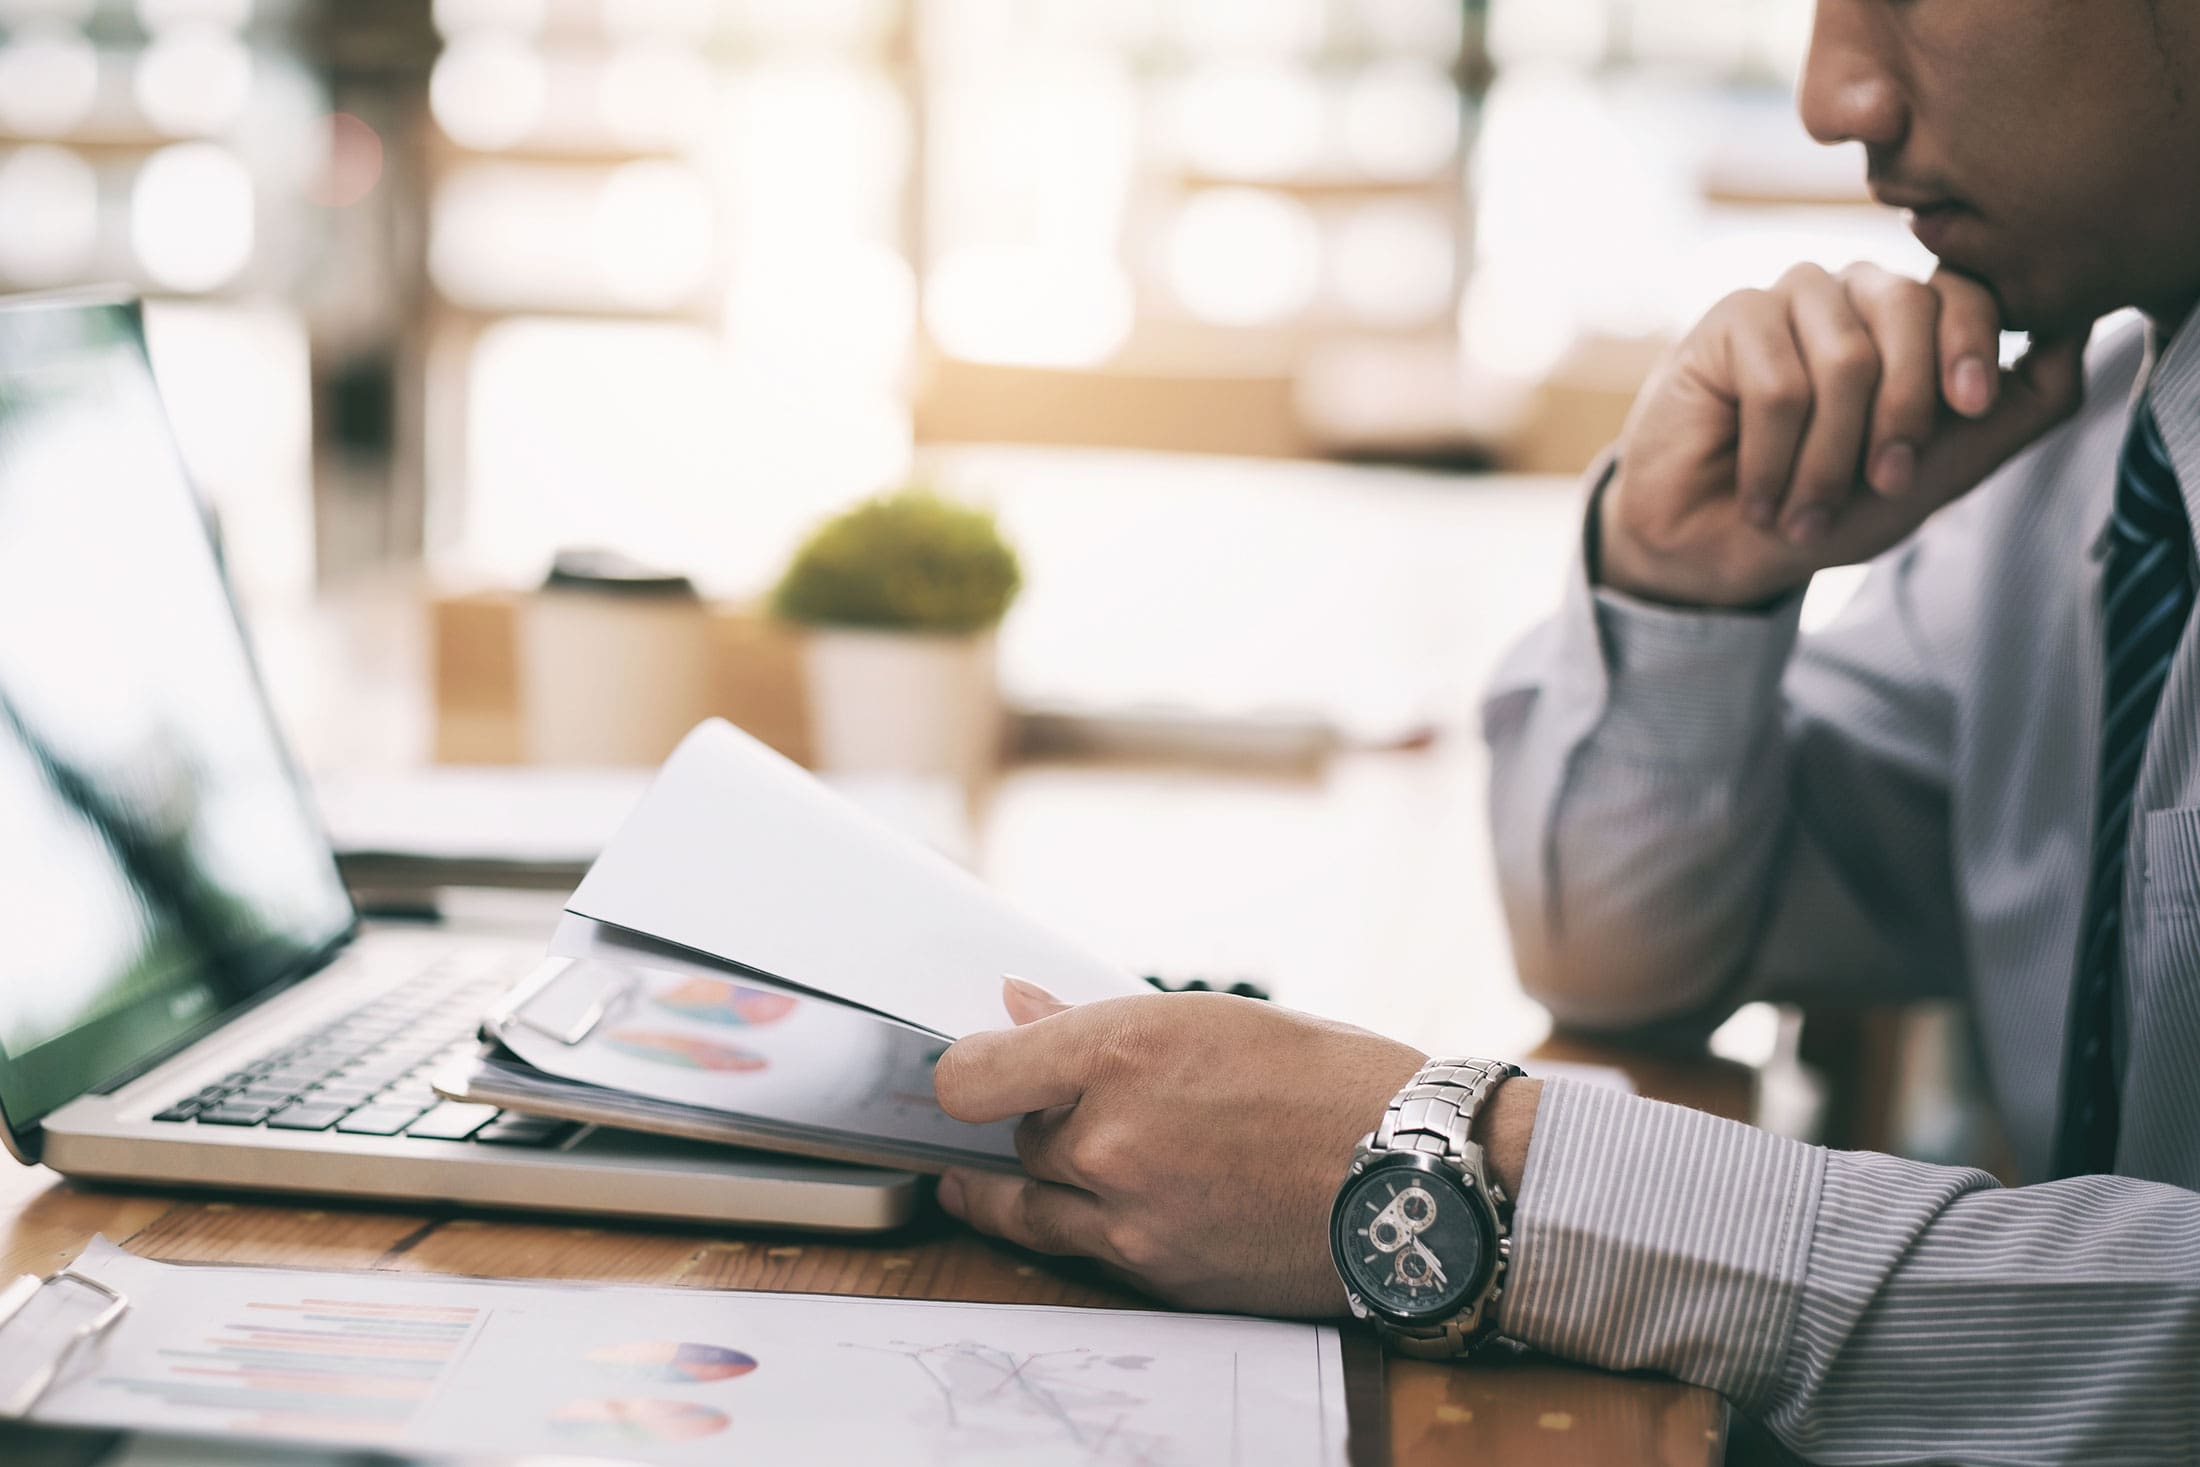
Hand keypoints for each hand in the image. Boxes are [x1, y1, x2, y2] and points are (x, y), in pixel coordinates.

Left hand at [931, 979, 1425, 1315]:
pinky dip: (1094, 1225)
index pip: (970, 1078)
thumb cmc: (1332, 1079)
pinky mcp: (1160, 1276)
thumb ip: (1098, 1024)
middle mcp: (1110, 1141)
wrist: (1416, 1177)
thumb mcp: (1213, 1019)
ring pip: (1033, 1207)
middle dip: (1036, 1122)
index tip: (975, 1071)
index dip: (962, 1073)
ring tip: (1042, 1168)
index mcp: (1120, 1054)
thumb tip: (1019, 1008)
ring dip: (1036, 1183)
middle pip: (1014, 1140)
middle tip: (1062, 1107)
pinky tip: (1124, 1202)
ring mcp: (1131, 1220)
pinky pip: (1090, 1250)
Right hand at [1600, 262, 2090, 607]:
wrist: (1717, 552)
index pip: (1964, 291)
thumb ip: (2019, 408)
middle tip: (1881, 485)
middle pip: (1910, 309)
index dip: (1970, 347)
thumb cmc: (1825, 509)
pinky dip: (1773, 456)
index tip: (1967, 409)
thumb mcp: (1939, 472)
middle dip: (1902, 416)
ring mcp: (1790, 301)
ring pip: (1845, 356)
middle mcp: (1854, 298)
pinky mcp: (1730, 320)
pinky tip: (1759, 492)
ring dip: (1829, 458)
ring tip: (1804, 509)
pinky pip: (1778, 384)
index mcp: (1910, 321)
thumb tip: (2080, 332)